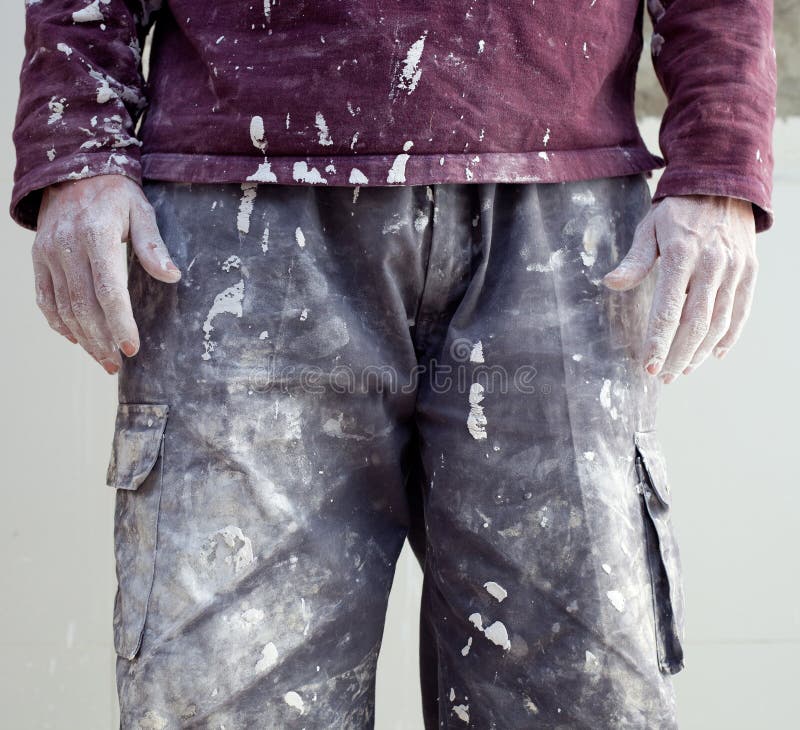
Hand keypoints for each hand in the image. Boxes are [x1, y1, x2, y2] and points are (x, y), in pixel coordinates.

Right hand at [31, 174, 180, 373]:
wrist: (74, 171)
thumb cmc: (116, 195)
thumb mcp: (141, 212)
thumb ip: (153, 246)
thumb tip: (173, 277)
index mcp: (96, 236)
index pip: (108, 291)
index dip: (120, 323)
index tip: (132, 348)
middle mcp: (67, 247)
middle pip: (83, 307)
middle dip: (101, 341)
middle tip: (117, 365)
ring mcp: (48, 254)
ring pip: (63, 307)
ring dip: (83, 338)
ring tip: (103, 359)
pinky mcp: (38, 258)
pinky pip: (45, 298)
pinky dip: (58, 322)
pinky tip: (76, 339)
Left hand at [602, 194, 757, 382]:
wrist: (722, 183)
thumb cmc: (677, 211)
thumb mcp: (649, 229)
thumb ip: (634, 261)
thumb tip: (611, 283)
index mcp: (682, 255)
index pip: (668, 310)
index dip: (658, 342)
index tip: (648, 366)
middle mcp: (712, 265)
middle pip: (696, 324)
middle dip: (678, 355)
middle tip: (662, 377)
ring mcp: (734, 269)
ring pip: (719, 323)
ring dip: (700, 352)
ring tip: (682, 370)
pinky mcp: (749, 271)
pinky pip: (740, 312)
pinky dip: (729, 337)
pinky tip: (715, 355)